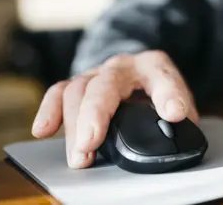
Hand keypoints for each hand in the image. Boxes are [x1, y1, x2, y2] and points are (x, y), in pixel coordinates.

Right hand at [31, 51, 197, 168]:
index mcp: (155, 67)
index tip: (173, 113)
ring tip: (79, 156)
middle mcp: (123, 66)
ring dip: (73, 125)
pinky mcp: (80, 85)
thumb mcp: (178, 99)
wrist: (141, 72)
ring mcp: (98, 74)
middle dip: (95, 115)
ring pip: (78, 90)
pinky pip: (59, 92)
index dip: (168, 96)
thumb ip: (179, 110)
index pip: (163, 78)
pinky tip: (43, 130)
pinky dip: (49, 110)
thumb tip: (175, 121)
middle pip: (105, 85)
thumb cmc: (159, 91)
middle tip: (90, 145)